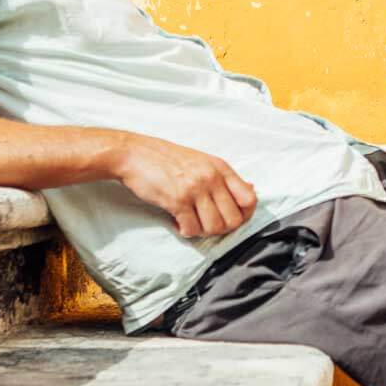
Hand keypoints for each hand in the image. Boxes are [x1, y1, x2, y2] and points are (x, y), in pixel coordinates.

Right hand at [113, 134, 257, 237]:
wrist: (135, 154)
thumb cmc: (167, 159)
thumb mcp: (202, 161)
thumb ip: (224, 177)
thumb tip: (250, 189)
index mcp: (221, 168)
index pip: (249, 199)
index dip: (245, 215)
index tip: (231, 218)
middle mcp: (211, 178)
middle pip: (233, 219)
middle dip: (221, 228)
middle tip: (207, 224)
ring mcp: (195, 189)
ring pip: (214, 227)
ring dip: (202, 231)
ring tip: (191, 222)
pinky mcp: (177, 200)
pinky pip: (192, 229)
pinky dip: (186, 231)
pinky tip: (178, 222)